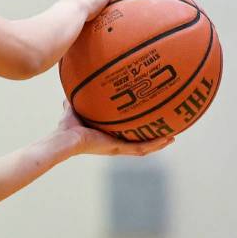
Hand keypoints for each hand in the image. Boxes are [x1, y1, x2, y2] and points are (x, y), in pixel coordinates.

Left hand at [56, 101, 174, 157]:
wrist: (64, 138)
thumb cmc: (66, 127)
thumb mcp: (76, 109)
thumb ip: (76, 101)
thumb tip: (72, 89)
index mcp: (106, 137)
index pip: (125, 136)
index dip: (137, 131)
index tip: (147, 124)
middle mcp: (114, 144)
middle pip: (139, 144)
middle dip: (152, 139)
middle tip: (167, 132)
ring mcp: (117, 148)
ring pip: (143, 148)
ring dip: (157, 143)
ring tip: (172, 137)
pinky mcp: (117, 148)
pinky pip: (140, 147)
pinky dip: (153, 143)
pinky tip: (166, 138)